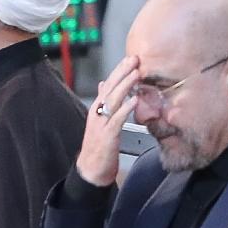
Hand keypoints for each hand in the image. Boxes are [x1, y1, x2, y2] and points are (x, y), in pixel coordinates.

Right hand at [76, 54, 141, 187]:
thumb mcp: (100, 121)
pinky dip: (126, 108)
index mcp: (97, 108)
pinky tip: (135, 100)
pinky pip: (117, 119)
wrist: (91, 170)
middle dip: (123, 72)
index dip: (119, 71)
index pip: (108, 84)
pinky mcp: (107, 135)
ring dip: (125, 85)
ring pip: (113, 100)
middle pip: (110, 88)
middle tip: (135, 58)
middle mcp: (97, 112)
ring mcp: (101, 123)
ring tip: (136, 73)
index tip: (131, 58)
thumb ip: (103, 102)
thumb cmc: (98, 146)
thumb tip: (102, 84)